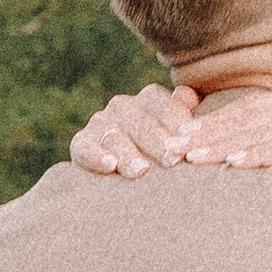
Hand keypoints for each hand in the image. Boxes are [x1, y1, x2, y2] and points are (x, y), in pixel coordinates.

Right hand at [69, 84, 200, 176]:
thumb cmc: (163, 154)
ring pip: (115, 136)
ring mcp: (100, 123)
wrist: (127, 176)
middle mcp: (123, 106)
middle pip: (141, 121)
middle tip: (172, 161)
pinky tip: (110, 166)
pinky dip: (96, 156)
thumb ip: (186, 113)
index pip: (165, 107)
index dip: (178, 125)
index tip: (190, 144)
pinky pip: (84, 147)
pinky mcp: (81, 143)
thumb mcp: (178, 132)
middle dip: (157, 142)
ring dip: (129, 154)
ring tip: (142, 171)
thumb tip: (187, 95)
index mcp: (149, 99)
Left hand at [166, 80, 271, 205]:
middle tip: (175, 146)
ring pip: (265, 129)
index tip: (186, 135)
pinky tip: (235, 165)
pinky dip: (260, 154)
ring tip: (194, 157)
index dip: (219, 121)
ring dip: (226, 144)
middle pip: (253, 113)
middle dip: (211, 130)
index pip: (256, 106)